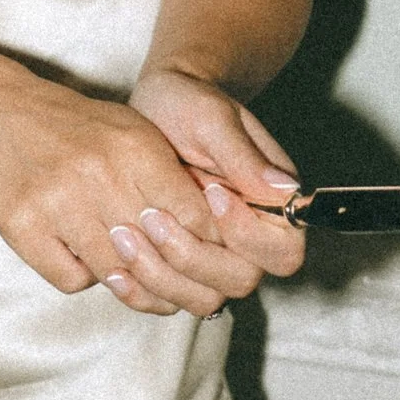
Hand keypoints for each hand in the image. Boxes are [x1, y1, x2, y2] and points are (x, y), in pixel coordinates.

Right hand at [0, 67, 238, 316]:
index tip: (207, 257)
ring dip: (129, 280)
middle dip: (175, 276)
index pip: (193, 218)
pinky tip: (79, 253)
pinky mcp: (23, 226)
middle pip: (159, 255)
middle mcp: (99, 175)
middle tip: (178, 282)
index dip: (206, 246)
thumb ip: (172, 181)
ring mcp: (58, 203)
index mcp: (136, 149)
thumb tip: (214, 238)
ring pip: (117, 275)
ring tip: (130, 269)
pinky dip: (82, 275)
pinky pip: (72, 279)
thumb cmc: (75, 129)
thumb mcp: (132, 136)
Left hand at [112, 70, 306, 305]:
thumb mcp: (213, 119)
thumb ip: (244, 156)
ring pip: (204, 297)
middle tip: (153, 215)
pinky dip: (142, 289)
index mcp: (272, 205)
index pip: (282, 252)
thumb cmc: (188, 103)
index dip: (248, 235)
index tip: (212, 193)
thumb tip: (285, 189)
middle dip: (194, 258)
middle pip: (241, 280)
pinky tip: (114, 268)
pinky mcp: (176, 259)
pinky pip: (169, 295)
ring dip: (163, 276)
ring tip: (124, 235)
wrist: (152, 105)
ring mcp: (211, 251)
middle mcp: (247, 236)